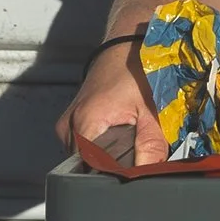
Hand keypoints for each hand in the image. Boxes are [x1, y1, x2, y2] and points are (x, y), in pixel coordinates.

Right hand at [55, 40, 169, 166]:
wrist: (127, 45)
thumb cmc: (139, 70)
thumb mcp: (153, 111)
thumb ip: (152, 146)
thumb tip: (148, 174)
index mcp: (85, 123)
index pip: (92, 170)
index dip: (115, 174)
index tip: (132, 167)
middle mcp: (68, 126)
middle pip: (88, 165)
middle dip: (113, 164)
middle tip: (134, 146)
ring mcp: (66, 125)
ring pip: (86, 156)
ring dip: (106, 153)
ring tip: (126, 134)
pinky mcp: (69, 122)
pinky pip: (84, 144)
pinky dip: (100, 143)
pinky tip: (116, 131)